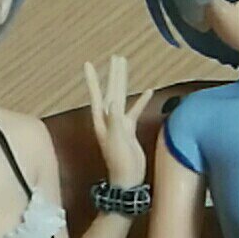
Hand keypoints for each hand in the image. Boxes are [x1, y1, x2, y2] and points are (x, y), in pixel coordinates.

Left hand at [84, 55, 153, 187]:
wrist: (127, 180)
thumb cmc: (120, 163)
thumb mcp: (116, 141)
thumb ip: (115, 121)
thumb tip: (113, 101)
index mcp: (103, 121)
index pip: (98, 95)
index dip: (93, 80)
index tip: (88, 64)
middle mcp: (109, 119)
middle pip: (111, 91)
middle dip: (113, 74)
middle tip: (116, 57)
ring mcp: (120, 124)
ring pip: (122, 97)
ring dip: (124, 82)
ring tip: (126, 66)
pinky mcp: (130, 130)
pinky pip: (135, 111)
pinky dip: (142, 101)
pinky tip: (149, 91)